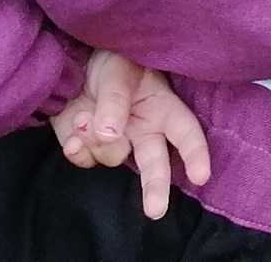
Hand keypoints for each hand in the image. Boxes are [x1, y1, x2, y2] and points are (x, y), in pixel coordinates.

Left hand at [55, 49, 211, 219]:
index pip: (186, 133)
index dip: (195, 154)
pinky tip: (75, 132)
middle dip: (156, 188)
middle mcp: (143, 131)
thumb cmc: (110, 59)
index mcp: (162, 108)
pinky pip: (87, 160)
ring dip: (97, 142)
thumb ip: (116, 100)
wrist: (71, 60)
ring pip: (113, 157)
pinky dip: (78, 150)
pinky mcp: (89, 148)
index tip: (200, 176)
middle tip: (155, 210)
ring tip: (85, 117)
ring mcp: (116, 142)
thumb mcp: (118, 70)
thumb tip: (110, 133)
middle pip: (155, 164)